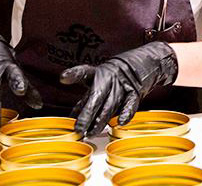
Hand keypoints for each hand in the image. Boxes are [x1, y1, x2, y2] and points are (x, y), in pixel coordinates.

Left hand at [60, 41, 178, 135]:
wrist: (138, 67)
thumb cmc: (111, 79)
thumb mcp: (96, 85)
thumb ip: (84, 101)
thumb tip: (72, 118)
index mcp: (97, 74)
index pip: (84, 72)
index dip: (73, 74)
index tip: (64, 78)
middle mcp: (109, 78)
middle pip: (96, 97)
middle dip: (87, 114)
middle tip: (78, 129)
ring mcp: (122, 85)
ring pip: (110, 105)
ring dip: (101, 120)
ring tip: (91, 133)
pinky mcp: (135, 92)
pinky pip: (131, 104)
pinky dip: (126, 113)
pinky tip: (121, 122)